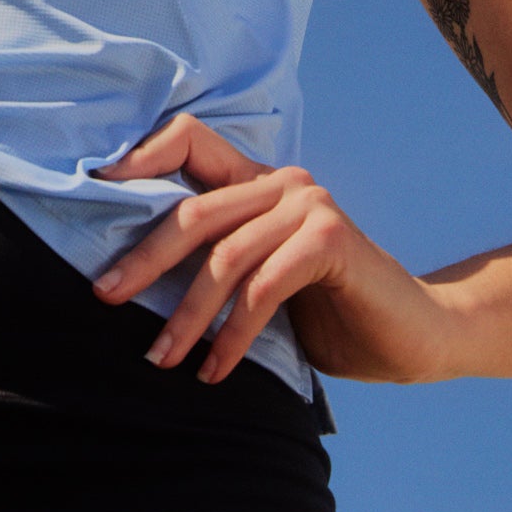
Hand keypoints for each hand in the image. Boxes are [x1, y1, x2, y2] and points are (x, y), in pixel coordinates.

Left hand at [91, 115, 446, 384]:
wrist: (417, 336)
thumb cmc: (332, 315)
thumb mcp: (261, 284)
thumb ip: (219, 265)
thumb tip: (131, 278)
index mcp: (258, 183)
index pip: (189, 141)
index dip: (140, 156)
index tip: (94, 189)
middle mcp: (282, 183)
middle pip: (192, 211)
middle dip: (144, 259)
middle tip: (105, 295)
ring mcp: (309, 206)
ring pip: (224, 257)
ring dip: (186, 316)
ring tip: (162, 358)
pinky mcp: (330, 240)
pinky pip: (262, 288)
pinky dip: (233, 335)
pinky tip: (216, 370)